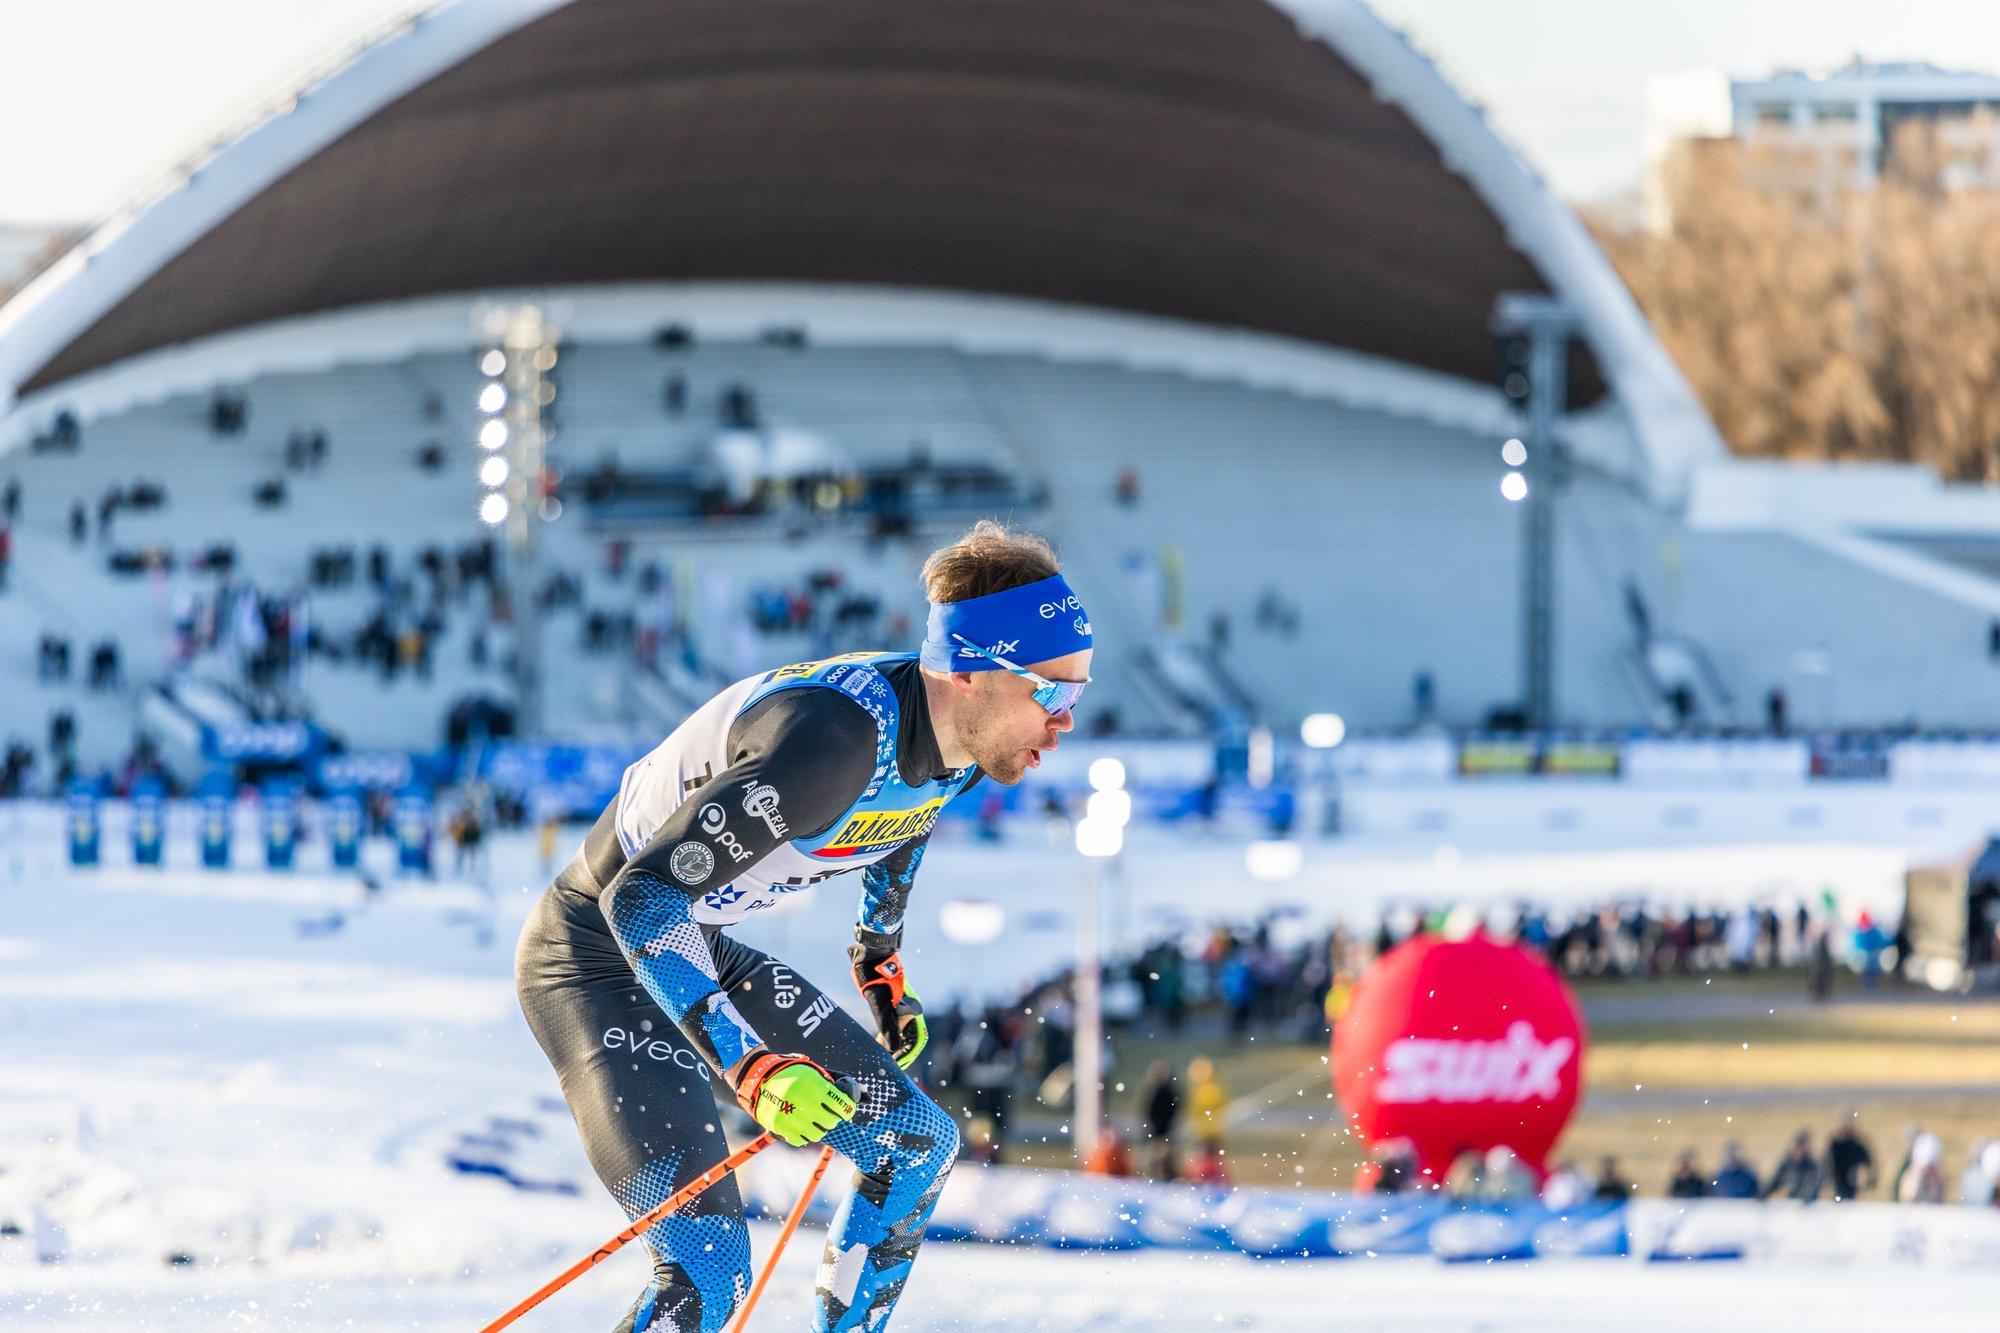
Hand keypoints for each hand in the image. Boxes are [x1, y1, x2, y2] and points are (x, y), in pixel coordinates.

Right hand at [729, 1051, 856, 1146]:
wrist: (758, 1077)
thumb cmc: (795, 1072)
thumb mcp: (819, 1072)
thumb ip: (844, 1083)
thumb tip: (870, 1099)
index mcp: (817, 1086)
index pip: (844, 1106)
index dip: (847, 1109)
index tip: (844, 1108)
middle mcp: (805, 1104)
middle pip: (832, 1122)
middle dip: (832, 1117)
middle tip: (826, 1112)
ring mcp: (792, 1118)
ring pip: (818, 1134)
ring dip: (819, 1127)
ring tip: (813, 1117)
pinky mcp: (780, 1128)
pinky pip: (801, 1140)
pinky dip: (804, 1134)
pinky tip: (801, 1123)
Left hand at [849, 933, 927, 1068]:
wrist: (872, 956)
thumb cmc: (877, 979)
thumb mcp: (881, 1005)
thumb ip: (888, 1027)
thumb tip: (891, 1050)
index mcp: (912, 1011)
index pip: (916, 1040)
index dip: (907, 1054)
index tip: (897, 1066)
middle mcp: (910, 1009)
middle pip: (909, 1037)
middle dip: (900, 1052)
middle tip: (888, 1064)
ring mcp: (902, 1006)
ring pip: (901, 1030)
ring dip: (894, 1043)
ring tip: (882, 1055)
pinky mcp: (893, 1002)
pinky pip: (893, 1023)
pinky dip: (888, 1034)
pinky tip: (879, 1039)